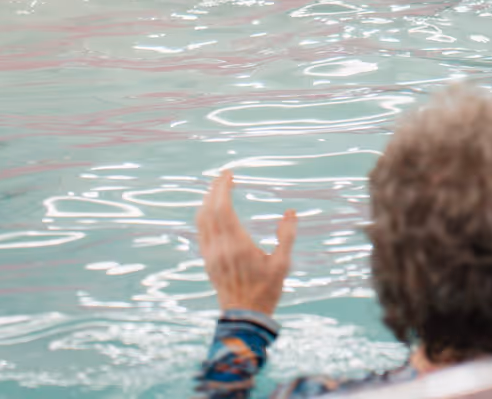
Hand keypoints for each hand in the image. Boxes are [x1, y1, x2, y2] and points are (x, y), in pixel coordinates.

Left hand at [195, 170, 296, 314]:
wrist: (245, 315)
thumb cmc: (266, 290)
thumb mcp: (282, 263)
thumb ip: (286, 236)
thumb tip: (290, 212)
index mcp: (237, 245)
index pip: (222, 209)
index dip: (222, 189)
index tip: (229, 174)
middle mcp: (219, 248)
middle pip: (209, 212)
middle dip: (213, 190)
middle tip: (223, 176)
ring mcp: (211, 255)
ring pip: (201, 222)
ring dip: (207, 202)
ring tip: (216, 189)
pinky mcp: (208, 261)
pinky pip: (201, 232)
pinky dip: (204, 216)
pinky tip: (212, 212)